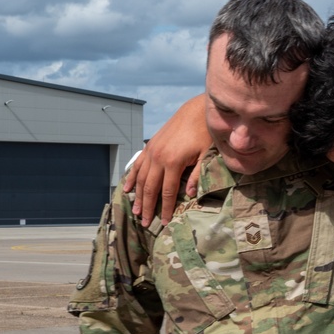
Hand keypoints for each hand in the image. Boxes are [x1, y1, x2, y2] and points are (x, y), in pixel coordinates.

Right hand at [123, 94, 209, 225]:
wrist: (196, 110)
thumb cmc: (205, 133)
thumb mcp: (206, 155)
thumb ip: (196, 175)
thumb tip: (190, 195)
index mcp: (173, 162)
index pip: (168, 192)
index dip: (166, 209)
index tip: (165, 223)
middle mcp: (158, 158)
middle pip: (150, 188)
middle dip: (148, 207)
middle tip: (146, 223)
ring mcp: (152, 151)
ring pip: (141, 178)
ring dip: (137, 196)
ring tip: (136, 211)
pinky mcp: (150, 145)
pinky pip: (138, 164)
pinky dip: (132, 177)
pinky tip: (127, 188)